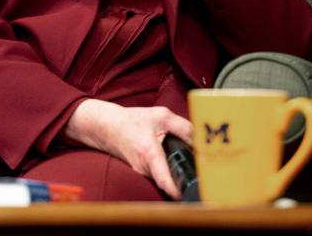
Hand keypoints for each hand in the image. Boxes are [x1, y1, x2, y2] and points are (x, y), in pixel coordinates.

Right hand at [63, 98, 193, 198]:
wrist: (106, 126)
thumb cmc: (132, 121)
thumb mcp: (161, 116)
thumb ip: (184, 128)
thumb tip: (202, 143)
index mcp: (150, 154)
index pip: (165, 181)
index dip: (179, 191)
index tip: (194, 195)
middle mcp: (145, 168)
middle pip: (171, 181)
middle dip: (186, 178)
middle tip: (205, 174)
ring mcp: (142, 173)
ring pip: (167, 178)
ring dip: (178, 172)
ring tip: (190, 163)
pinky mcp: (142, 172)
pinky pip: (160, 175)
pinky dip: (169, 169)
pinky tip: (173, 159)